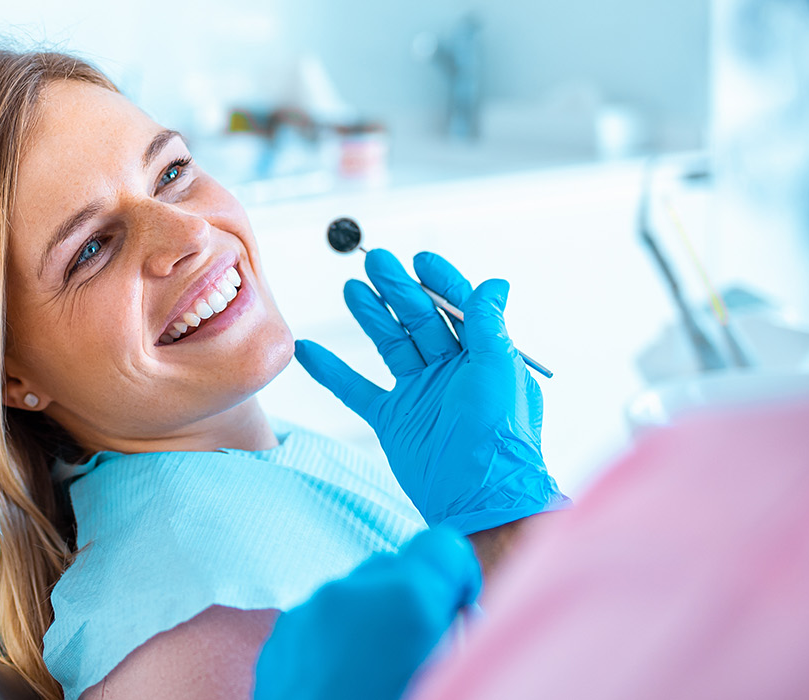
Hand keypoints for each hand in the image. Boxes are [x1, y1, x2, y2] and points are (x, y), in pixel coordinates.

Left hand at [253, 528, 480, 699]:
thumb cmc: (400, 698)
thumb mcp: (449, 670)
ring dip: (371, 624)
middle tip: (419, 656)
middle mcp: (349, 594)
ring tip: (376, 678)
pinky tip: (343, 687)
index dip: (456, 581)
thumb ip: (456, 633)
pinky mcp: (278, 642)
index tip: (457, 616)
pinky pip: (320, 622)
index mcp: (404, 599)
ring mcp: (306, 616)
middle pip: (395, 568)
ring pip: (353, 596)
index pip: (443, 548)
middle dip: (412, 603)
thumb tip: (456, 617)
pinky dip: (336, 643)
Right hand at [295, 249, 561, 534]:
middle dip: (397, 289)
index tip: (419, 259)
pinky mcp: (393, 420)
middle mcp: (451, 372)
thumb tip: (494, 285)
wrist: (478, 497)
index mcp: (481, 357)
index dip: (440, 281)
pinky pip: (356, 389)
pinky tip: (309, 350)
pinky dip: (331, 371)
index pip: (458, 308)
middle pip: (420, 319)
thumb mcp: (499, 369)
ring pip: (390, 345)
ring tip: (351, 288)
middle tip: (374, 261)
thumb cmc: (499, 436)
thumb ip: (489, 325)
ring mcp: (419, 394)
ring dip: (371, 316)